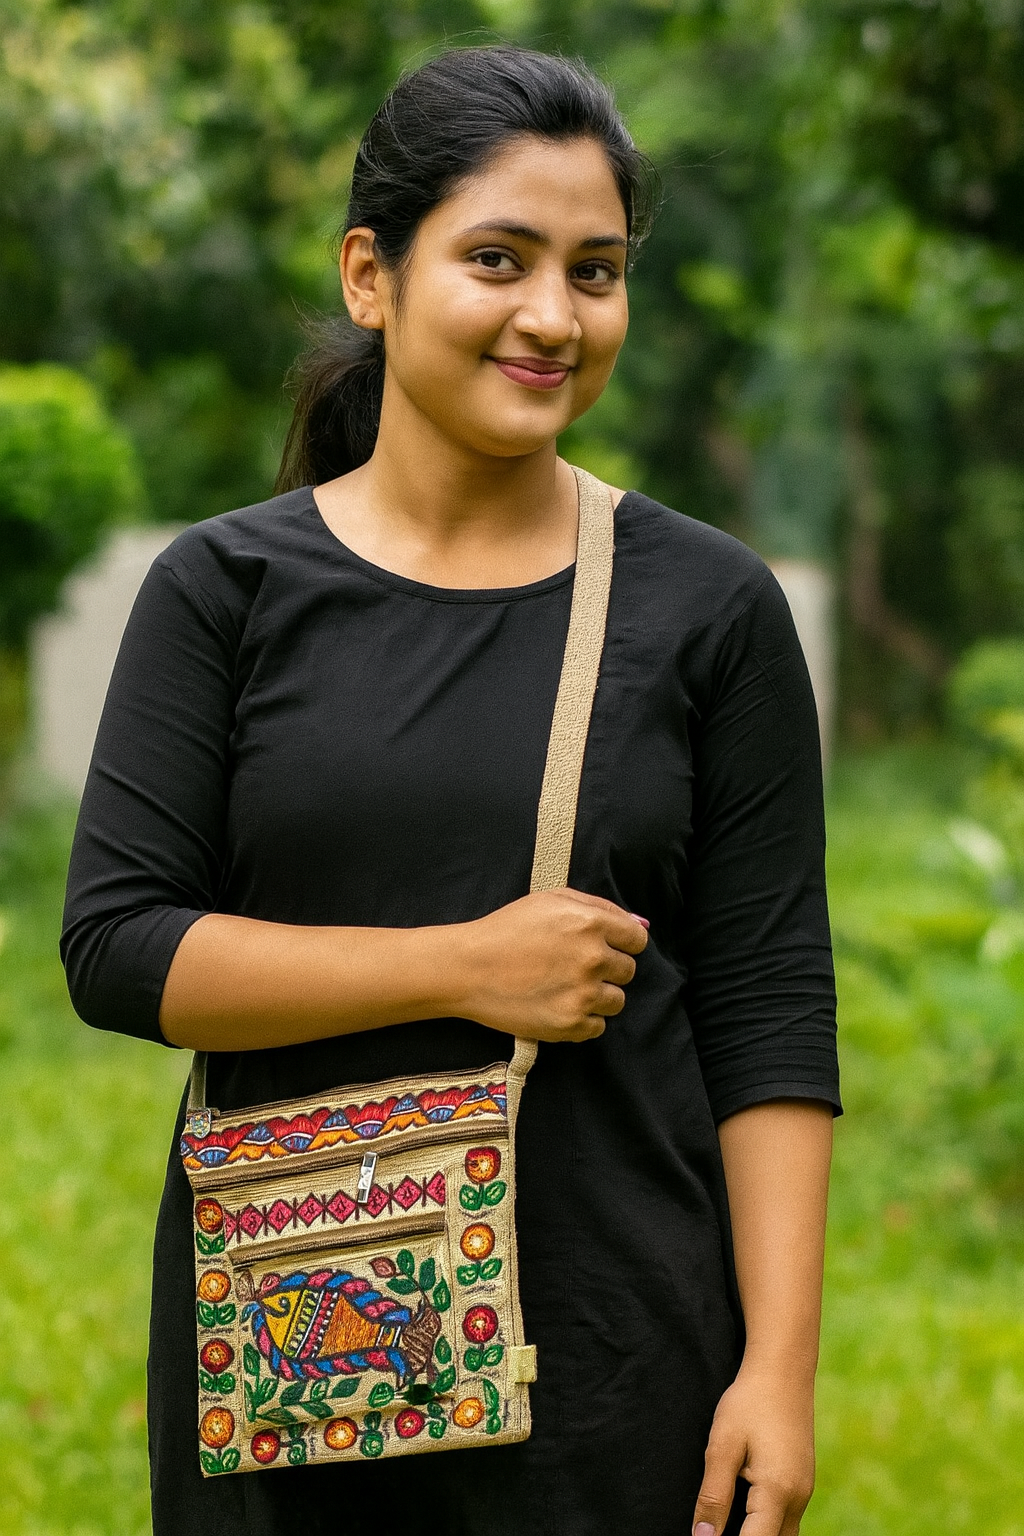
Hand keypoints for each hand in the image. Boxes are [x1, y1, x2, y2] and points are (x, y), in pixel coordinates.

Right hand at [453, 888, 647, 1041]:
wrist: (468, 968)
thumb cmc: (507, 929)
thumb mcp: (552, 900)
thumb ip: (602, 908)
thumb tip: (642, 925)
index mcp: (590, 923)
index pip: (637, 940)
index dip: (621, 943)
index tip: (604, 947)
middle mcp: (592, 958)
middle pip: (628, 970)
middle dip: (607, 968)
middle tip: (574, 966)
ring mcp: (582, 994)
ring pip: (617, 1000)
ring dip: (597, 995)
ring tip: (565, 987)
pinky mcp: (570, 1025)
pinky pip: (598, 1026)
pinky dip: (583, 1019)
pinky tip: (559, 1004)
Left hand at [693, 1364, 815, 1535]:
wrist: (783, 1370)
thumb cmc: (749, 1402)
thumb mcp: (722, 1445)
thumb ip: (713, 1494)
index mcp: (778, 1492)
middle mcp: (798, 1498)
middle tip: (713, 1530)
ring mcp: (805, 1491)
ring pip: (783, 1535)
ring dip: (758, 1534)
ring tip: (727, 1521)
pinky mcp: (803, 1482)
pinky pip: (787, 1519)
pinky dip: (767, 1524)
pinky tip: (745, 1512)